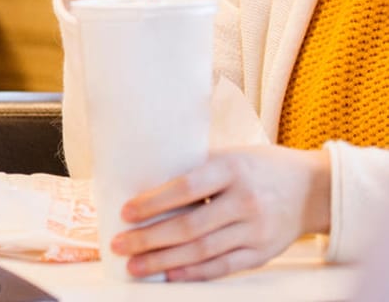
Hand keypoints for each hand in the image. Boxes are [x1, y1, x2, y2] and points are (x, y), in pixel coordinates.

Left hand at [110, 146, 330, 280]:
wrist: (313, 189)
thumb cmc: (258, 167)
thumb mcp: (230, 156)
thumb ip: (195, 169)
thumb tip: (144, 182)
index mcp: (232, 169)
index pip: (186, 187)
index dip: (153, 202)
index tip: (125, 212)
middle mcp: (246, 201)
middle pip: (190, 226)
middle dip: (149, 239)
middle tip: (119, 244)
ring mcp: (256, 231)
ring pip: (203, 251)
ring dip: (164, 261)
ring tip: (134, 266)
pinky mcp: (264, 254)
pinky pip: (224, 267)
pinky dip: (195, 273)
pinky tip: (170, 276)